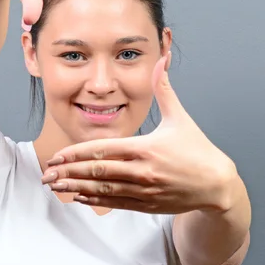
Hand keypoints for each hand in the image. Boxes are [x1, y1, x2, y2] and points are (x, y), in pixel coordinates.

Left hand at [41, 53, 237, 213]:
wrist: (217, 185)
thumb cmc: (198, 150)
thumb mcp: (181, 118)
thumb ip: (164, 89)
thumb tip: (162, 59)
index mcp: (146, 148)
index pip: (104, 151)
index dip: (77, 154)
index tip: (57, 156)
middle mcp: (142, 171)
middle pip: (98, 172)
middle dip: (69, 173)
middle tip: (46, 174)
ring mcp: (144, 191)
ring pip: (104, 190)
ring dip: (77, 188)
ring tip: (56, 186)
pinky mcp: (147, 205)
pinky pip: (116, 203)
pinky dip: (95, 200)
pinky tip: (79, 197)